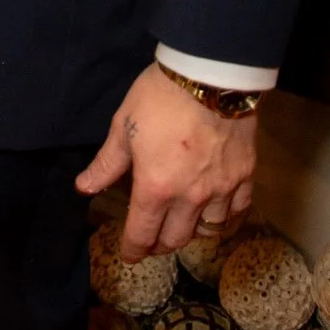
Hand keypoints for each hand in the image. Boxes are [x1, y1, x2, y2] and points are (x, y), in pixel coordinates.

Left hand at [76, 62, 257, 259]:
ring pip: (208, 230)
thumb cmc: (159, 97)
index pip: (142, 233)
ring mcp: (222, 189)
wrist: (209, 75)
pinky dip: (225, 218)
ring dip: (191, 232)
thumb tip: (84, 189)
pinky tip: (217, 214)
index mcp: (155, 187)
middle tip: (151, 240)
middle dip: (159, 244)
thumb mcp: (123, 126)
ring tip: (182, 225)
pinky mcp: (245, 176)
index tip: (129, 255)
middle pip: (175, 238)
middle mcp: (190, 198)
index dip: (133, 249)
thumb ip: (106, 164)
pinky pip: (237, 211)